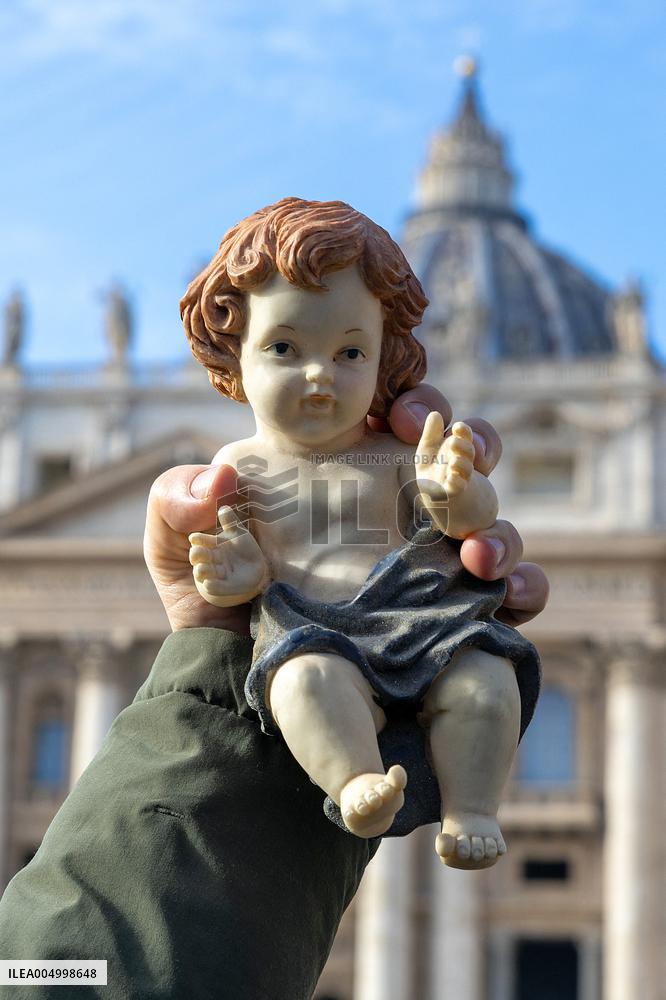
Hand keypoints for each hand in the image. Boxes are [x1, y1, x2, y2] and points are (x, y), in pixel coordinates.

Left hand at [144, 387, 547, 631]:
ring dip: (498, 528)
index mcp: (343, 471)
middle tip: (458, 467)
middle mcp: (394, 508)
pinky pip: (510, 593)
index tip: (406, 420)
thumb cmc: (211, 610)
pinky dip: (523, 589)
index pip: (400, 417)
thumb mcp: (179, 552)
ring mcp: (426, 560)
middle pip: (460, 460)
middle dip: (472, 453)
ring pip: (491, 522)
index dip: (419, 404)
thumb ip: (177, 503)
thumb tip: (220, 478)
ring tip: (476, 558)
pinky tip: (506, 599)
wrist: (237, 690)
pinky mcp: (452, 615)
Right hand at [189, 506, 269, 607]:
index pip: (201, 540)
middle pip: (199, 556)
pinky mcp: (224, 588)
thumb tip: (224, 508)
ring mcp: (216, 574)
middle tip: (196, 553)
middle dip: (197, 555)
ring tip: (202, 569)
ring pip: (203, 572)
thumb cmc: (242, 548)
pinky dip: (213, 586)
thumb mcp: (238, 533)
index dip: (199, 539)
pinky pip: (216, 588)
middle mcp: (210, 559)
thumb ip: (230, 522)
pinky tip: (209, 584)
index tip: (194, 538)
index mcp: (212, 545)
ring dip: (202, 571)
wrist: (255, 569)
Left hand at [416, 415, 475, 499]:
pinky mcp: (451, 494)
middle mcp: (461, 462)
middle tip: (453, 442)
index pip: (465, 436)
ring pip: (465, 471)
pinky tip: (451, 479)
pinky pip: (457, 489)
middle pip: (468, 451)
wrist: (438, 498)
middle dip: (463, 446)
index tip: (457, 427)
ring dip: (461, 465)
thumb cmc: (435, 469)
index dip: (464, 431)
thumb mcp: (428, 449)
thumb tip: (435, 414)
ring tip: (453, 462)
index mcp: (457, 448)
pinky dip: (456, 484)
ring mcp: (459, 478)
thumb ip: (431, 432)